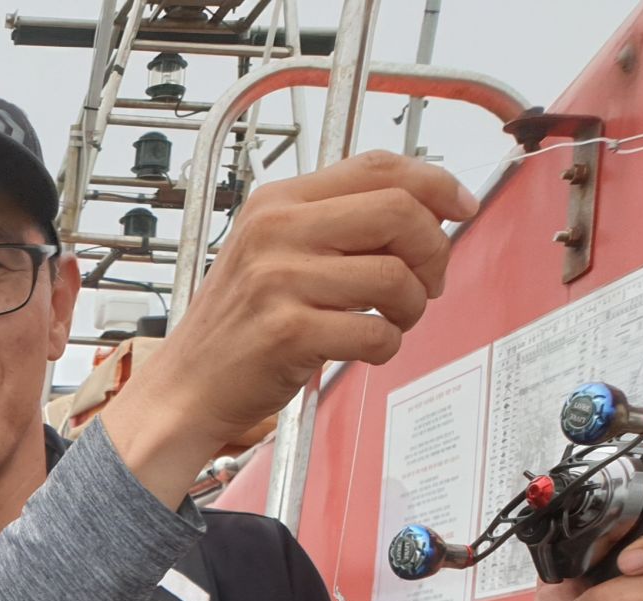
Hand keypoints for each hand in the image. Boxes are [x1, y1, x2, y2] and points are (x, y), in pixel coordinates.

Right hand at [105, 152, 476, 503]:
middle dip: (434, 249)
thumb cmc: (234, 330)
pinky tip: (368, 350)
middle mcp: (276, 232)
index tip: (460, 207)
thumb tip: (420, 212)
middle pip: (399, 213)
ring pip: (394, 276)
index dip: (434, 182)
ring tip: (394, 322)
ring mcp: (279, 283)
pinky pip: (374, 333)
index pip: (377, 168)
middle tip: (428, 281)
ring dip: (412, 306)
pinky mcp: (287, 334)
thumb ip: (330, 225)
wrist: (183, 390)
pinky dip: (386, 347)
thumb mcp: (270, 255)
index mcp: (276, 203)